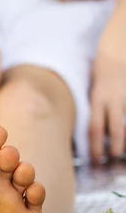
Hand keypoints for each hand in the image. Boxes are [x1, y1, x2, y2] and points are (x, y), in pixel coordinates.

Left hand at [89, 42, 125, 162]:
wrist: (116, 52)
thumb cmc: (100, 74)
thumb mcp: (91, 92)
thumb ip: (92, 110)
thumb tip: (92, 133)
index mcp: (97, 100)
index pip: (94, 129)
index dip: (94, 147)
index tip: (94, 159)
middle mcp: (113, 100)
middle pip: (113, 130)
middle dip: (113, 148)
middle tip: (111, 159)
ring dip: (124, 141)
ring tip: (121, 152)